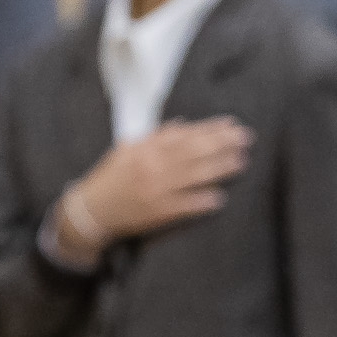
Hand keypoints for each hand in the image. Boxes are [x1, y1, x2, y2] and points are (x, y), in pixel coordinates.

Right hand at [60, 117, 253, 253]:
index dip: (210, 129)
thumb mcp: (129, 149)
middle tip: (245, 138)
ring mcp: (156, 190)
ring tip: (241, 161)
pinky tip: (220, 198)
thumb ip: (156, 136)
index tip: (230, 124)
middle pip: (194, 152)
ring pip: (194, 176)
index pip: (185, 135)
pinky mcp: (157, 212)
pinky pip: (183, 206)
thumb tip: (183, 124)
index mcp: (146, 149)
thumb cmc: (112, 177)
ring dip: (219, 168)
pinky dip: (201, 202)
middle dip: (222, 144)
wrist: (91, 210)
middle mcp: (152, 167)